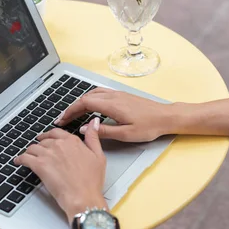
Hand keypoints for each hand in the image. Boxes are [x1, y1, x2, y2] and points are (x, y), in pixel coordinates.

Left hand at [14, 117, 107, 219]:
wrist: (83, 196)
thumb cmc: (91, 181)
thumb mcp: (98, 155)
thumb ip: (93, 137)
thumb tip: (93, 122)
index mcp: (73, 141)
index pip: (56, 132)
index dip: (49, 135)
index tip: (46, 137)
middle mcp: (59, 145)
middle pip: (44, 140)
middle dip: (40, 144)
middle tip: (38, 149)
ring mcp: (48, 154)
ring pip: (33, 147)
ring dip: (30, 151)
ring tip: (28, 155)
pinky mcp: (39, 165)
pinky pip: (25, 158)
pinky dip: (20, 159)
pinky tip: (18, 161)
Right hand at [55, 88, 174, 141]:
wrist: (166, 116)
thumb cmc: (149, 126)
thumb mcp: (125, 134)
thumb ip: (103, 132)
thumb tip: (84, 129)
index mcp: (112, 105)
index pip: (84, 103)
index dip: (70, 111)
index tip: (62, 120)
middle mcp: (113, 96)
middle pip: (86, 97)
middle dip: (72, 107)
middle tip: (64, 119)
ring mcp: (118, 94)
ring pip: (93, 93)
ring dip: (81, 102)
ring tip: (74, 113)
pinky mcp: (122, 95)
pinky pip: (100, 93)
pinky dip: (90, 99)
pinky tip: (90, 107)